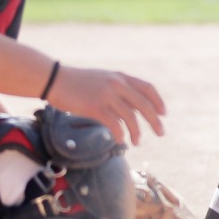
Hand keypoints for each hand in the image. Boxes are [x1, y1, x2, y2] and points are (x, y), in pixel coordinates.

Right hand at [45, 66, 166, 145]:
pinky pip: (114, 124)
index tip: (163, 113)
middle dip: (155, 120)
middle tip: (161, 133)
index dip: (158, 102)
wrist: (55, 79)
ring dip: (137, 132)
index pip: (148, 88)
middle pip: (144, 104)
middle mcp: (117, 84)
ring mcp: (107, 95)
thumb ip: (117, 88)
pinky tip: (120, 140)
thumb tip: (129, 107)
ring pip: (130, 117)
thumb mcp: (102, 79)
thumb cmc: (76, 82)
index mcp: (120, 76)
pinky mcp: (95, 106)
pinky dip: (120, 134)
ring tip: (137, 142)